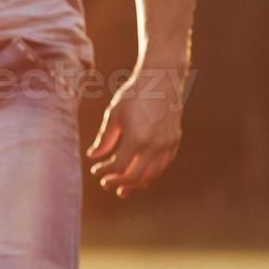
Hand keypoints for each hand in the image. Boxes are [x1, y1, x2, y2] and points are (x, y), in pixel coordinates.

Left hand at [87, 68, 185, 198]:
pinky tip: (139, 176)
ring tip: (123, 188)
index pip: (119, 166)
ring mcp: (167, 145)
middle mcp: (155, 145)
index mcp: (137, 138)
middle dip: (118, 183)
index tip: (96, 171)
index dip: (105, 172)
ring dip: (136, 184)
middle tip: (106, 184)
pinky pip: (162, 166)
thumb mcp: (113, 115)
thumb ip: (104, 139)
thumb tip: (94, 156)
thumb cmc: (134, 95)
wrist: (162, 80)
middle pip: (135, 176)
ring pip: (152, 175)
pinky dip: (150, 174)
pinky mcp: (175, 142)